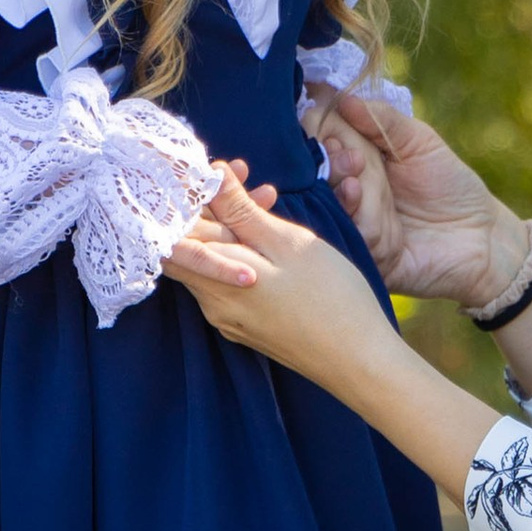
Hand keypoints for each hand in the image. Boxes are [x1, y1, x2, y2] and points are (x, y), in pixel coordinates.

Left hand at [169, 172, 503, 501]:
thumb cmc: (329, 297)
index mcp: (214, 280)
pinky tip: (273, 237)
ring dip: (233, 227)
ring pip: (215, 261)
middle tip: (248, 177)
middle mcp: (212, 303)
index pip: (171, 233)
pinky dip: (244, 253)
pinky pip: (232, 281)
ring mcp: (230, 319)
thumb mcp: (285, 242)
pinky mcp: (249, 326)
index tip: (220, 169)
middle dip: (214, 205)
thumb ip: (240, 211)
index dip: (187, 196)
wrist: (360, 361)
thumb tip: (209, 177)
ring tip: (269, 199)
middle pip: (192, 246)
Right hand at [309, 91, 531, 309]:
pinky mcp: (364, 255)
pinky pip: (351, 233)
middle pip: (316, 170)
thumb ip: (382, 119)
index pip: (320, 138)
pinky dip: (354, 210)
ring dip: (338, 180)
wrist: (482, 236)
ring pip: (329, 201)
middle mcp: (345, 191)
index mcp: (353, 159)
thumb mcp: (418, 140)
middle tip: (343, 147)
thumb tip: (342, 97)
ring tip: (353, 167)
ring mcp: (352, 224)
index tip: (323, 114)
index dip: (319, 126)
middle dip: (327, 153)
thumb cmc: (450, 183)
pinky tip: (356, 190)